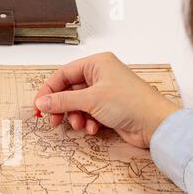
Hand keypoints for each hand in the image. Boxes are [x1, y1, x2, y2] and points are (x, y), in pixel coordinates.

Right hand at [34, 52, 179, 148]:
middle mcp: (99, 76)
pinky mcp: (108, 108)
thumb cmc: (129, 103)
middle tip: (54, 120)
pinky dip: (88, 122)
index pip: (63, 74)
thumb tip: (41, 102)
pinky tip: (94, 129)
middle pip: (69, 91)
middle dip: (62, 107)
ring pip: (77, 105)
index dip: (48, 90)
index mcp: (96, 64)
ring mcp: (104, 92)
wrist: (154, 123)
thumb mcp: (90, 100)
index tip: (39, 105)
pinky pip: (88, 113)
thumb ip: (62, 101)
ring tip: (80, 125)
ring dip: (76, 117)